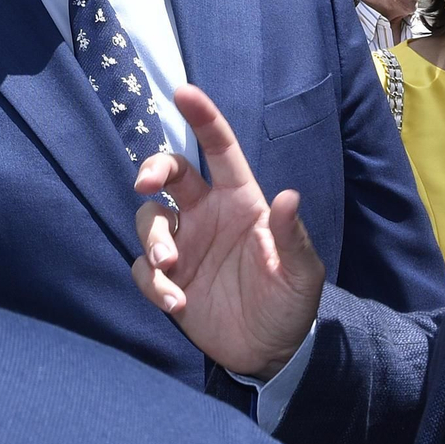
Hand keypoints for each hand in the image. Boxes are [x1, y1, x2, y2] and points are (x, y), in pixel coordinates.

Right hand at [132, 83, 325, 378]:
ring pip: (150, 220)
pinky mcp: (169, 280)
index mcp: (240, 200)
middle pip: (171, 174)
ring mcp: (185, 246)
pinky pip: (144, 269)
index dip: (203, 117)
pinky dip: (152, 282)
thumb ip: (291, 236)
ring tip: (169, 267)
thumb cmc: (290, 302)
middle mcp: (207, 215)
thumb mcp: (301, 272)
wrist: (271, 352)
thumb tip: (288, 195)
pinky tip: (176, 301)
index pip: (219, 149)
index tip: (183, 91)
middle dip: (153, 169)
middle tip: (145, 185)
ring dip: (153, 239)